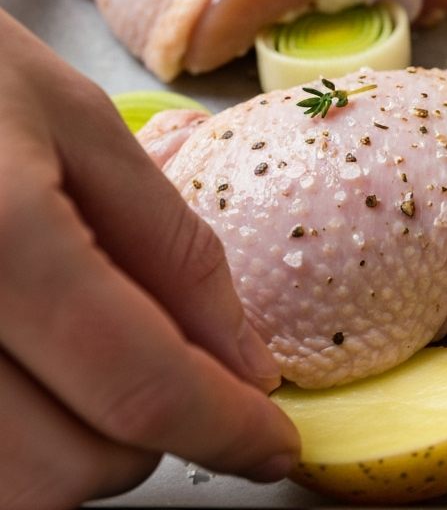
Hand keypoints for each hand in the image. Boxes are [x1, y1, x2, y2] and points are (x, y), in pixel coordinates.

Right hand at [0, 12, 298, 506]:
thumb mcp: (71, 120)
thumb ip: (168, 249)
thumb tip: (246, 365)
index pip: (136, 385)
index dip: (226, 430)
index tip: (273, 446)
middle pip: (67, 468)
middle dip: (146, 440)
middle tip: (160, 371)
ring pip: (8, 492)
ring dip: (70, 458)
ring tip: (76, 368)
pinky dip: (11, 447)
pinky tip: (26, 376)